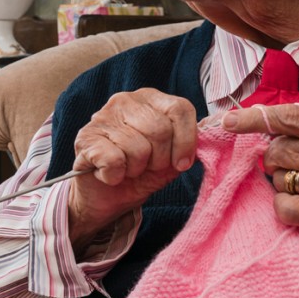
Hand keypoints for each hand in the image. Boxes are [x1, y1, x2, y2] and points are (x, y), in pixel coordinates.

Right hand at [68, 88, 199, 247]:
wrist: (105, 197)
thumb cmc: (139, 174)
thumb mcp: (171, 160)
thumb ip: (190, 144)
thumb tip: (213, 130)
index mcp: (150, 99)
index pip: (180, 108)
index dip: (186, 141)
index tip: (181, 163)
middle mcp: (125, 101)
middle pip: (160, 130)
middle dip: (159, 160)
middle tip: (147, 167)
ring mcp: (102, 117)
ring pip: (138, 148)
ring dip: (136, 170)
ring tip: (127, 169)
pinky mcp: (85, 138)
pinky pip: (115, 160)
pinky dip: (116, 175)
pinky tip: (110, 173)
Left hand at [221, 103, 298, 247]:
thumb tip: (254, 120)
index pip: (287, 117)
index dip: (254, 119)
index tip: (229, 121)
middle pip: (277, 151)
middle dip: (274, 157)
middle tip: (292, 163)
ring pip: (278, 178)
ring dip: (281, 180)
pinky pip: (284, 207)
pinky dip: (283, 205)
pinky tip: (297, 202)